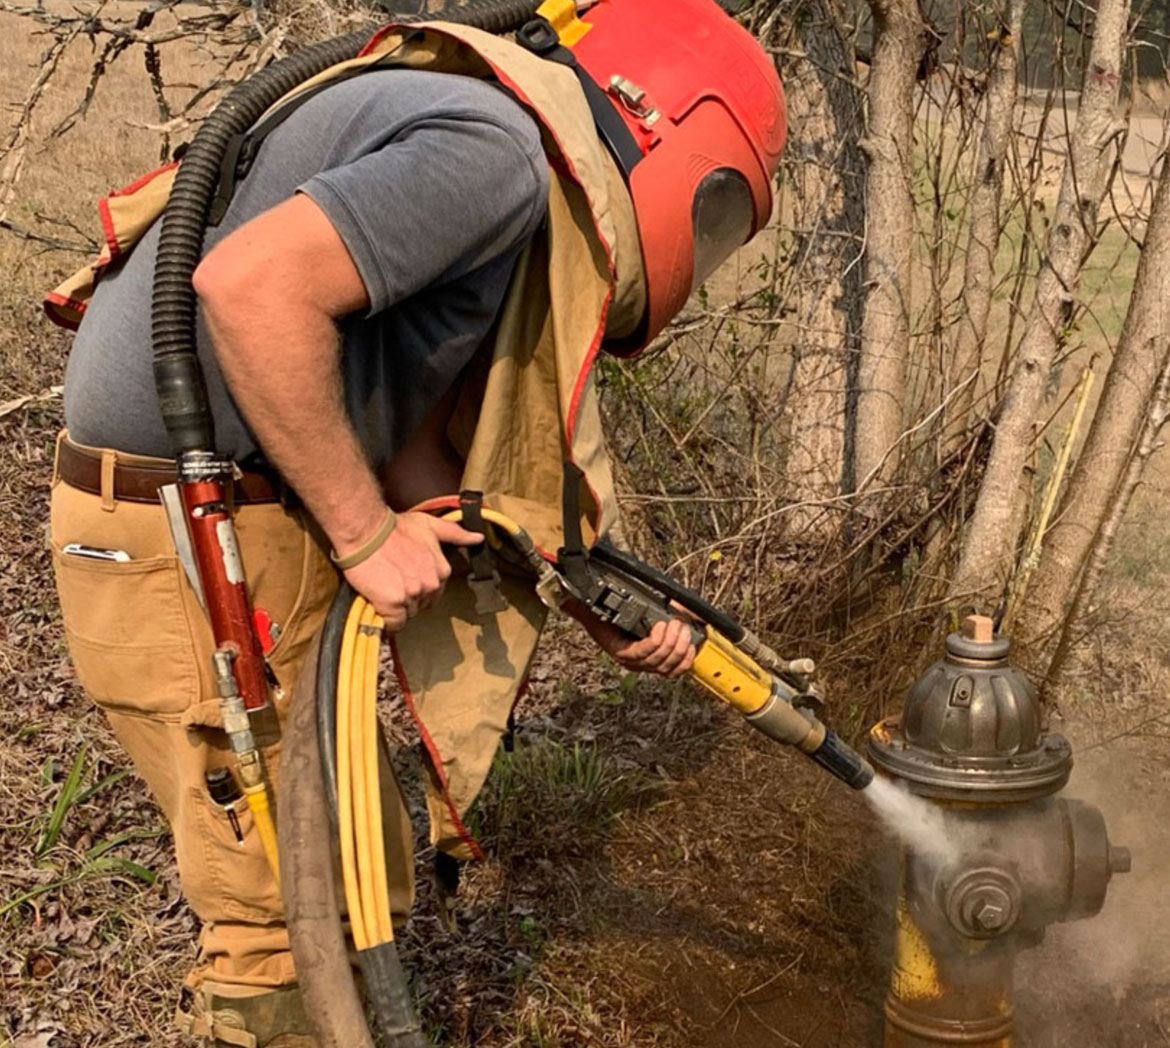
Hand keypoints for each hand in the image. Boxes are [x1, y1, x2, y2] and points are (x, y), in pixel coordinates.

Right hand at [340, 511, 481, 631]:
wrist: (366, 530)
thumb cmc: (395, 527)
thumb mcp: (430, 525)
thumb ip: (455, 534)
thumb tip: (478, 538)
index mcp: (441, 570)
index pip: (434, 593)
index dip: (417, 587)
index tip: (405, 577)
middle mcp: (431, 584)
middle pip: (421, 605)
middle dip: (408, 597)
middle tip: (392, 580)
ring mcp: (413, 595)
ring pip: (407, 614)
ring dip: (395, 607)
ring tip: (382, 588)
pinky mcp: (393, 603)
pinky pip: (393, 624)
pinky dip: (385, 620)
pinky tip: (378, 606)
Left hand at [593, 617, 696, 678]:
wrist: (597, 604)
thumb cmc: (627, 610)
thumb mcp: (659, 613)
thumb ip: (679, 617)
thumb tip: (700, 617)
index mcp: (652, 659)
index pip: (674, 671)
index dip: (687, 661)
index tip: (693, 645)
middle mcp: (641, 664)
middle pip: (668, 666)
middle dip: (680, 646)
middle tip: (683, 627)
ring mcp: (630, 660)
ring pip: (657, 659)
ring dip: (670, 641)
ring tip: (673, 623)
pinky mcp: (620, 653)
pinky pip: (642, 652)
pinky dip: (654, 640)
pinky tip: (659, 627)